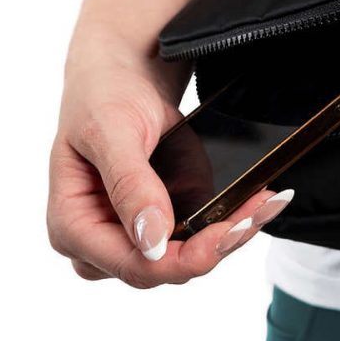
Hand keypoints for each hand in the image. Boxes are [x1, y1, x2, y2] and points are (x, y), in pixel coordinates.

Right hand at [47, 43, 291, 287]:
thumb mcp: (112, 131)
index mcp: (72, 226)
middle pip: (165, 267)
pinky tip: (261, 201)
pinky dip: (234, 217)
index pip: (131, 265)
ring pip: (190, 255)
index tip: (220, 235)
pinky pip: (203, 232)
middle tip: (256, 213)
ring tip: (266, 204)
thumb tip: (151, 241)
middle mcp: (103, 241)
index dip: (179, 261)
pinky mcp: (168, 217)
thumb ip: (130, 185)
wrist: (125, 73)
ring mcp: (139, 232)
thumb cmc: (104, 96)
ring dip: (232, 232)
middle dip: (215, 244)